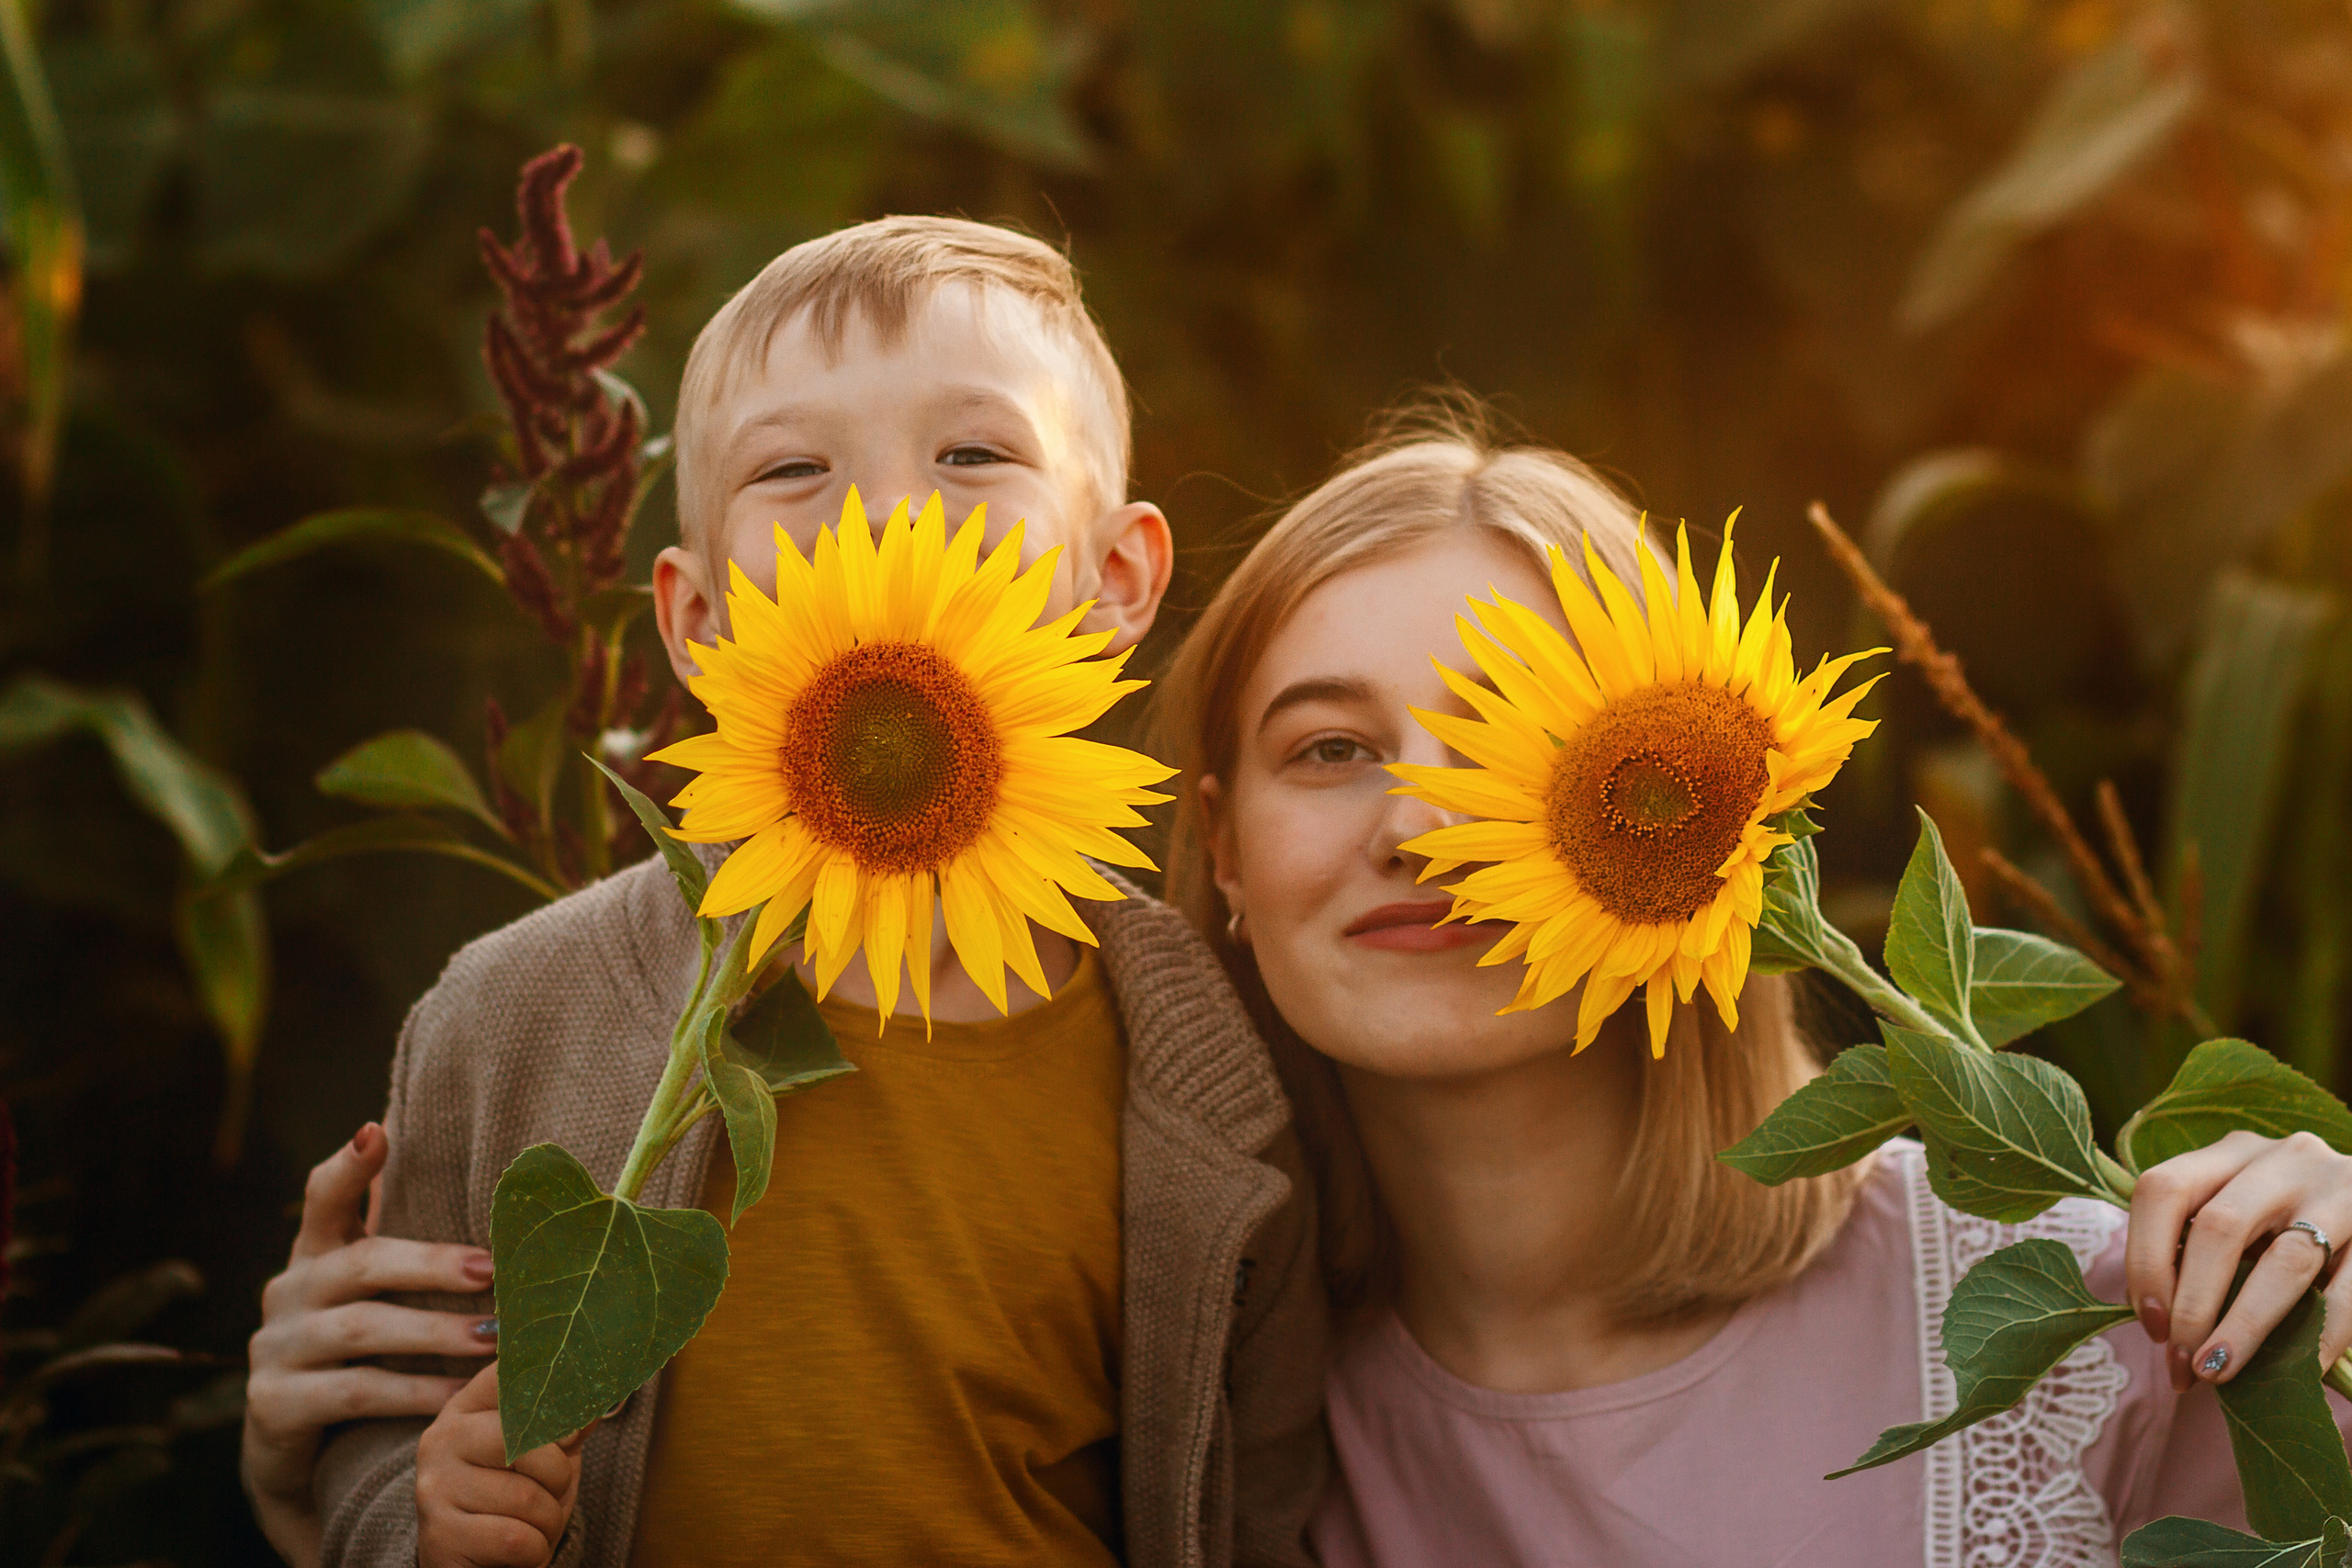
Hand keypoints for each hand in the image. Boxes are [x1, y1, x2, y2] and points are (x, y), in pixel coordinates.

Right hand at [243, 1123, 497, 1567]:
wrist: (302, 1462)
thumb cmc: (364, 1362)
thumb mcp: (379, 1304)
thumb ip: (416, 1261)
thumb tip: (511, 1218)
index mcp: (315, 1256)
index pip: (322, 1198)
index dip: (348, 1165)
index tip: (378, 1131)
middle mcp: (287, 1292)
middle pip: (361, 1263)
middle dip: (433, 1265)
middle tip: (495, 1269)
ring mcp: (274, 1349)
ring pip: (364, 1330)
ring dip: (437, 1333)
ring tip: (496, 1339)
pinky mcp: (273, 1406)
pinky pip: (356, 1393)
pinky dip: (415, 1393)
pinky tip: (460, 1396)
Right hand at [417, 1364, 586, 1567]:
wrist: (480, 1563)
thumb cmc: (515, 1502)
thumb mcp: (546, 1456)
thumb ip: (568, 1421)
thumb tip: (597, 1394)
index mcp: (467, 1408)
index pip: (510, 1376)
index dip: (554, 1400)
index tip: (572, 1432)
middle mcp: (442, 1439)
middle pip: (526, 1440)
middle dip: (558, 1475)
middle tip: (552, 1493)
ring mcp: (435, 1487)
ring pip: (526, 1497)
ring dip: (548, 1521)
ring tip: (534, 1526)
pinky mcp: (440, 1535)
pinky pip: (516, 1539)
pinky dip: (534, 1550)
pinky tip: (520, 1550)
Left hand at [2125, 1128, 2351, 1391]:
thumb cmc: (2293, 1224)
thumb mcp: (2245, 1213)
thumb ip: (2203, 1246)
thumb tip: (2161, 1324)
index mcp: (2232, 1151)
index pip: (2162, 1190)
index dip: (2145, 1261)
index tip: (2150, 1324)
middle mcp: (2282, 1160)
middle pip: (2217, 1228)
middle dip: (2191, 1305)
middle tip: (2182, 1362)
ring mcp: (2338, 1191)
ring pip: (2283, 1261)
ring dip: (2243, 1326)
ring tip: (2219, 1371)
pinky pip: (2347, 1293)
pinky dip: (2320, 1338)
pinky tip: (2301, 1372)